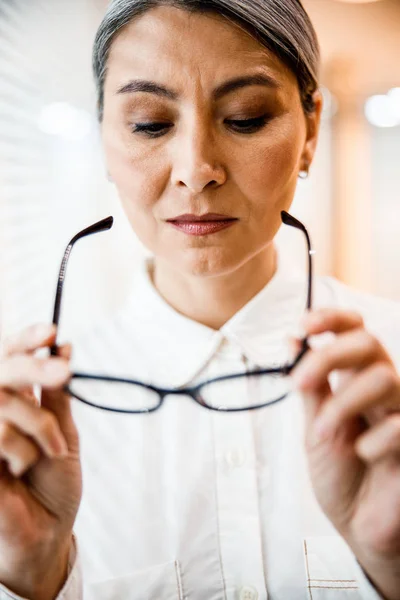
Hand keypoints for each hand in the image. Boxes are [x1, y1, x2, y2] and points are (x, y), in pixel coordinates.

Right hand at [0, 323, 81, 599]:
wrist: (46, 530)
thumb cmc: (54, 482)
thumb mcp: (63, 431)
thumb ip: (56, 393)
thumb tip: (63, 347)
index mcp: (14, 400)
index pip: (10, 358)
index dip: (26, 340)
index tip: (50, 331)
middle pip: (5, 372)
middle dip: (35, 368)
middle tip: (64, 373)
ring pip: (6, 404)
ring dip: (39, 429)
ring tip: (46, 455)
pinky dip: (21, 449)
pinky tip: (18, 470)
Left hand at [291, 309, 399, 599]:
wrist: (358, 527)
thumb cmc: (339, 476)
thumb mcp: (316, 428)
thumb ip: (310, 389)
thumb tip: (292, 342)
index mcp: (357, 381)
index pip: (355, 331)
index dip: (333, 319)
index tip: (305, 325)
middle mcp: (384, 390)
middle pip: (368, 344)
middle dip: (328, 358)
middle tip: (298, 383)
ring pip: (382, 378)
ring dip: (341, 406)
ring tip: (322, 435)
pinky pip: (399, 425)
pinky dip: (370, 442)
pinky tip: (364, 457)